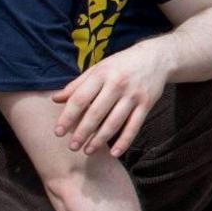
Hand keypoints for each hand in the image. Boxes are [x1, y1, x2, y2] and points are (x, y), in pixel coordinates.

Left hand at [52, 38, 171, 155]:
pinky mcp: (147, 104)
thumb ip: (77, 84)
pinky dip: (124, 141)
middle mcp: (117, 84)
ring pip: (114, 122)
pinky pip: (134, 126)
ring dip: (100, 140)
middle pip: (96, 113)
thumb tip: (56, 99)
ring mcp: (133, 95)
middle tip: (72, 147)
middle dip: (82, 132)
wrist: (156, 57)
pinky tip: (114, 153)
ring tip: (88, 151)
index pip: (80, 98)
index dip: (68, 117)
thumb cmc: (122, 64)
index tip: (58, 132)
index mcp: (101, 74)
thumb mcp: (99, 68)